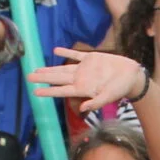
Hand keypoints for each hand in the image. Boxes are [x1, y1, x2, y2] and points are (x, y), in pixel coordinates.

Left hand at [29, 45, 144, 107]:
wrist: (131, 76)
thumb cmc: (121, 89)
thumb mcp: (109, 97)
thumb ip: (96, 102)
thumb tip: (83, 108)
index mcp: (82, 88)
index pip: (61, 90)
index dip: (47, 91)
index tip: (34, 92)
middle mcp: (80, 79)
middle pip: (57, 78)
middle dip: (43, 78)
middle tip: (28, 77)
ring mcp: (85, 68)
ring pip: (63, 68)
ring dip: (50, 68)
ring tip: (37, 69)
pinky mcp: (91, 58)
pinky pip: (76, 55)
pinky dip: (66, 52)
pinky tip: (55, 50)